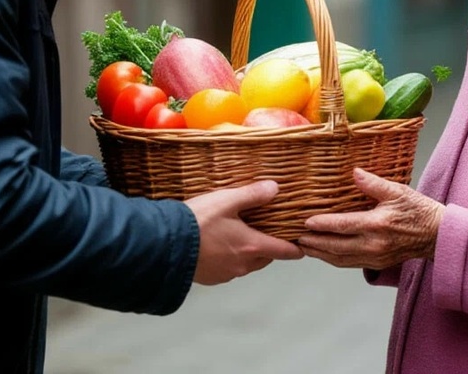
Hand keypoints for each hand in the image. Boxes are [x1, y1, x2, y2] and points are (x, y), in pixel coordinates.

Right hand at [185, 180, 303, 284]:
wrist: (165, 245)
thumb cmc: (197, 222)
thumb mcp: (227, 200)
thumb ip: (252, 195)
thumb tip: (274, 188)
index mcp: (252, 246)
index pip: (283, 251)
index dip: (295, 249)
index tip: (302, 248)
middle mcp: (242, 264)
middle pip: (266, 258)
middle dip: (269, 247)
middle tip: (266, 232)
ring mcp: (226, 274)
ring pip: (246, 265)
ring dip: (247, 253)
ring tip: (239, 236)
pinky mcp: (211, 278)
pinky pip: (228, 269)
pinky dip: (229, 259)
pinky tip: (218, 246)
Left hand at [299, 168, 443, 269]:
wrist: (437, 235)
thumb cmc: (419, 210)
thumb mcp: (397, 191)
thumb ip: (373, 183)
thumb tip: (354, 173)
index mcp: (377, 225)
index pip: (342, 226)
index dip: (322, 225)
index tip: (305, 221)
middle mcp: (373, 245)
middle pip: (335, 247)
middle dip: (313, 243)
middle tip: (294, 236)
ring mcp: (375, 257)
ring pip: (340, 259)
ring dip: (320, 254)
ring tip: (303, 246)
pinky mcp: (377, 264)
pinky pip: (349, 263)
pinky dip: (333, 259)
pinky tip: (324, 253)